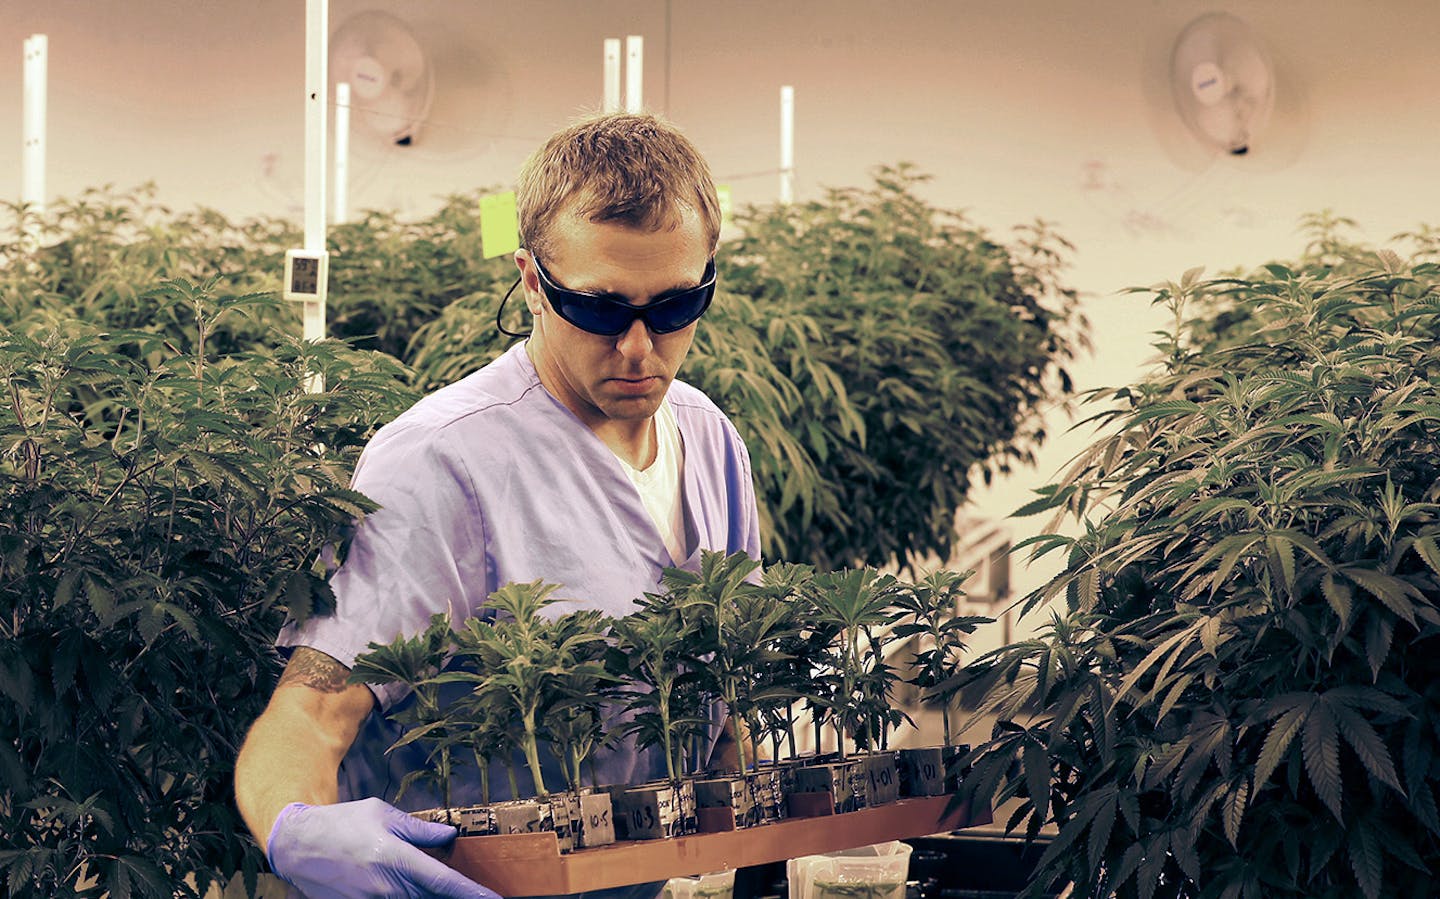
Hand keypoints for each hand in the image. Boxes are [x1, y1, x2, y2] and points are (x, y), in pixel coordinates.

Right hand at [267, 797, 500, 898]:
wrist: (299, 843)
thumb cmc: (344, 822)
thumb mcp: (384, 814)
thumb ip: (419, 829)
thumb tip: (450, 835)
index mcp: (397, 858)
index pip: (444, 881)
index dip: (471, 893)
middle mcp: (386, 886)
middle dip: (452, 897)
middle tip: (475, 895)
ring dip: (429, 896)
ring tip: (438, 886)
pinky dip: (407, 896)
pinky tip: (412, 888)